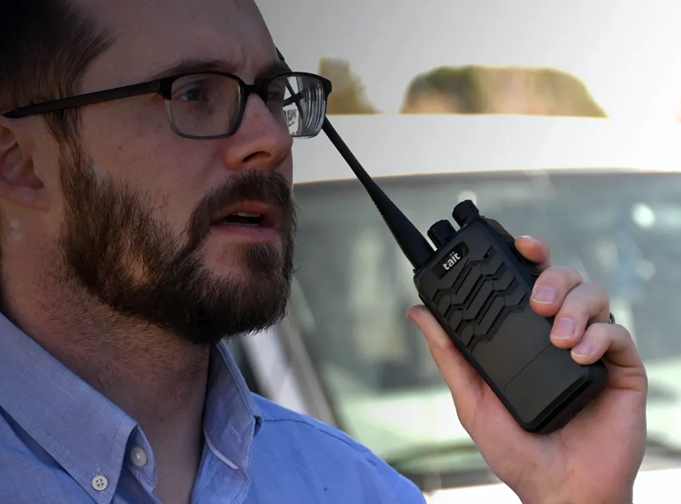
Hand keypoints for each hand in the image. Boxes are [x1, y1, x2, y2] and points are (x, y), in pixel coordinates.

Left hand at [407, 235, 646, 503]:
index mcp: (526, 337)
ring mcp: (591, 348)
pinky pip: (618, 331)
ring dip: (574, 306)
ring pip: (593, 295)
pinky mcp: (620, 368)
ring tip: (556, 336)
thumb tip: (419, 313)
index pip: (528, 283)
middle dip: (551, 276)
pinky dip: (599, 335)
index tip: (516, 243)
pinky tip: (577, 354)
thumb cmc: (515, 449)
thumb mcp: (472, 396)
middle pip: (564, 278)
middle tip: (536, 300)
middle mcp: (559, 333)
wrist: (558, 489)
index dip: (526, 256)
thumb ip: (450, 353)